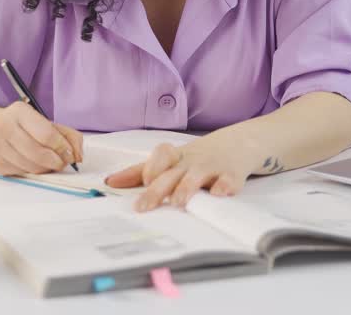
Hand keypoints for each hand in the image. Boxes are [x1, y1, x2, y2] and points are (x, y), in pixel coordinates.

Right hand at [0, 102, 82, 175]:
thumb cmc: (17, 124)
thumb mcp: (40, 121)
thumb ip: (65, 133)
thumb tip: (78, 154)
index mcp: (20, 112)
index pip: (46, 134)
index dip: (62, 148)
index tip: (70, 155)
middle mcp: (5, 126)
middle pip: (38, 153)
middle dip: (56, 162)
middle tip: (61, 163)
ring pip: (30, 167)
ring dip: (45, 169)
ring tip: (48, 164)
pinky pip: (20, 173)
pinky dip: (31, 172)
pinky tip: (31, 165)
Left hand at [104, 135, 255, 211]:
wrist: (240, 142)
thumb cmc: (198, 156)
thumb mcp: (170, 160)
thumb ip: (140, 172)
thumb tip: (110, 182)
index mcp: (175, 158)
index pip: (159, 158)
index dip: (148, 170)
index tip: (141, 185)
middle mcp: (191, 161)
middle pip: (171, 173)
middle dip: (157, 189)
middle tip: (144, 207)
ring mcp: (212, 166)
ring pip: (196, 176)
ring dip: (186, 188)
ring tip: (178, 202)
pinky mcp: (233, 173)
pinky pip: (229, 179)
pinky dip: (225, 185)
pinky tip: (219, 193)